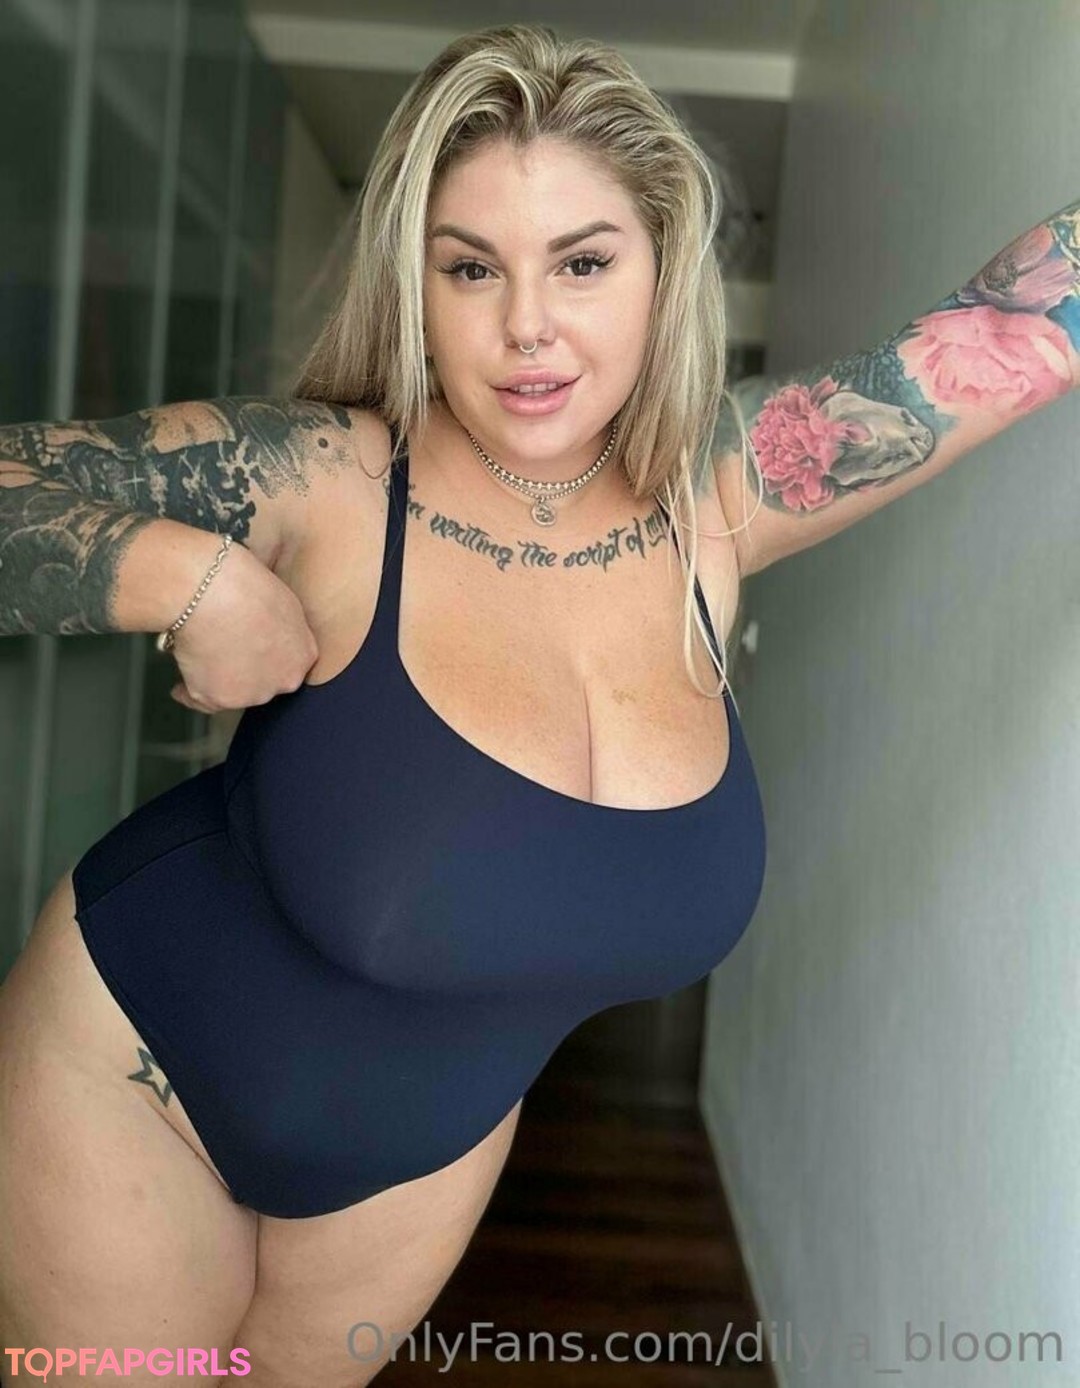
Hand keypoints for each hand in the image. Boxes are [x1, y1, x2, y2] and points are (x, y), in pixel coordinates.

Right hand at [166, 541, 319, 711]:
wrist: (212, 595)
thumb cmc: (244, 585)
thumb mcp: (281, 600)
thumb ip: (281, 624)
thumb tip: (267, 628)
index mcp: (303, 654)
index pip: (288, 664)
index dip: (266, 657)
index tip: (252, 652)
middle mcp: (283, 680)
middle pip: (264, 683)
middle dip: (247, 672)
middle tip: (226, 653)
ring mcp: (252, 693)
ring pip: (234, 694)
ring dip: (219, 681)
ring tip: (201, 660)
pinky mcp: (218, 700)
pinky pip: (200, 701)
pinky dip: (188, 692)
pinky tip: (180, 686)